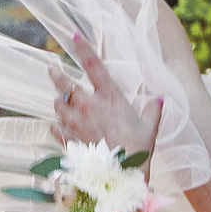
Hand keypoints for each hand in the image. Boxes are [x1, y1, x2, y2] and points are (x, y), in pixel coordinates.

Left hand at [52, 32, 164, 156]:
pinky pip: (54, 127)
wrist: (119, 174)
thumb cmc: (137, 150)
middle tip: (51, 68)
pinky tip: (58, 126)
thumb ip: (153, 111)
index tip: (75, 36)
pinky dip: (55, 125)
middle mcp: (88, 106)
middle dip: (56, 75)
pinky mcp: (67, 138)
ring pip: (57, 105)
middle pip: (65, 85)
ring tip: (60, 102)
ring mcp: (75, 122)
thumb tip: (160, 99)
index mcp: (110, 97)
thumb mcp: (150, 127)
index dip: (84, 49)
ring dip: (58, 102)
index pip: (94, 66)